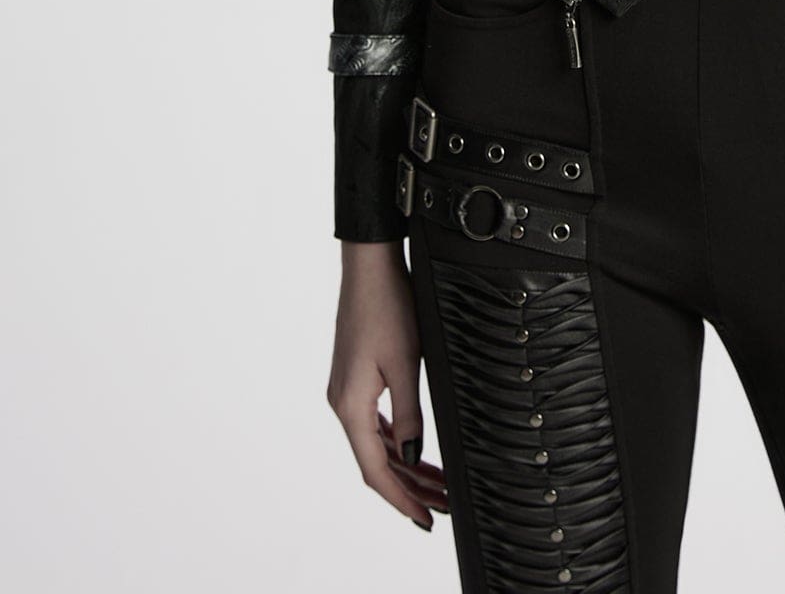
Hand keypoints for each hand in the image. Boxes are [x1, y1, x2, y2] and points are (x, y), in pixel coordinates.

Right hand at [326, 238, 449, 529]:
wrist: (368, 265)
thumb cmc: (387, 307)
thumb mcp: (406, 364)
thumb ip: (409, 416)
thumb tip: (411, 458)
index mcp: (351, 406)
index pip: (375, 470)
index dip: (401, 499)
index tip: (425, 519)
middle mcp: (343, 403)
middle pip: (376, 461)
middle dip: (409, 487)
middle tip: (441, 505)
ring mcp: (346, 390)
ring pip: (375, 443)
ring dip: (403, 465)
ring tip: (435, 482)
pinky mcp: (354, 377)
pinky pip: (372, 423)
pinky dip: (392, 442)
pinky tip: (409, 449)